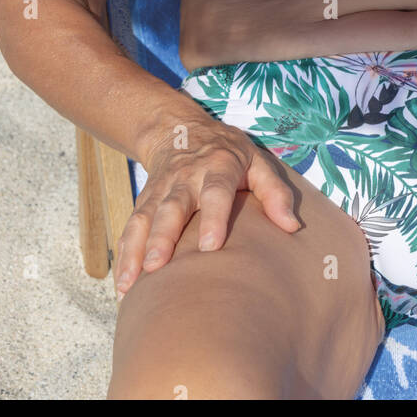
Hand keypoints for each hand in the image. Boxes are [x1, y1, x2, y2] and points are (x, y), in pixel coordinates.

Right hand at [114, 114, 299, 298]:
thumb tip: (292, 227)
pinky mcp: (144, 202)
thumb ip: (275, 192)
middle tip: (156, 267)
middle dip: (162, 237)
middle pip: (171, 207)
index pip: (214, 192)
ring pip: (145, 218)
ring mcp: (160, 190)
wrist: (180, 130)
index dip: (212, 217)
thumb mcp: (257, 162)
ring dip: (136, 250)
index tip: (209, 247)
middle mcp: (185, 178)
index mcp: (217, 166)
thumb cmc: (228, 154)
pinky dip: (124, 255)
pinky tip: (124, 286)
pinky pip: (130, 227)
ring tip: (131, 283)